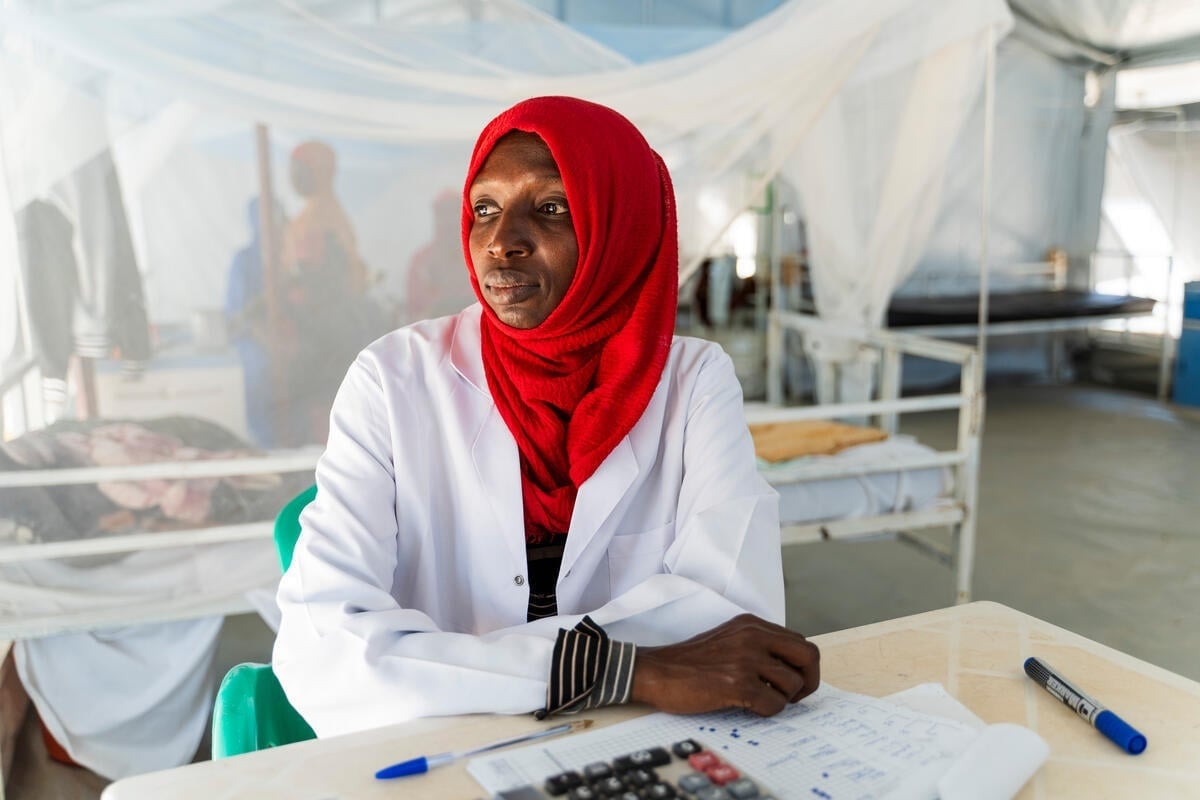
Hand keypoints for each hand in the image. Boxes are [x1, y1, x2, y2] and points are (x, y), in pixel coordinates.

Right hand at [630, 613, 819, 716]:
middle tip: (793, 696)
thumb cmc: (689, 662)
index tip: (792, 681)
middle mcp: (753, 636)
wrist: (656, 672)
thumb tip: (789, 668)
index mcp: (752, 624)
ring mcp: (746, 659)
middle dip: (809, 682)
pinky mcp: (738, 684)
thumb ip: (757, 645)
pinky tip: (748, 707)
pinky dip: (768, 711)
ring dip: (783, 700)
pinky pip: (775, 704)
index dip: (803, 666)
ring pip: (793, 684)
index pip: (800, 641)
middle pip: (808, 656)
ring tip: (760, 701)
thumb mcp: (728, 639)